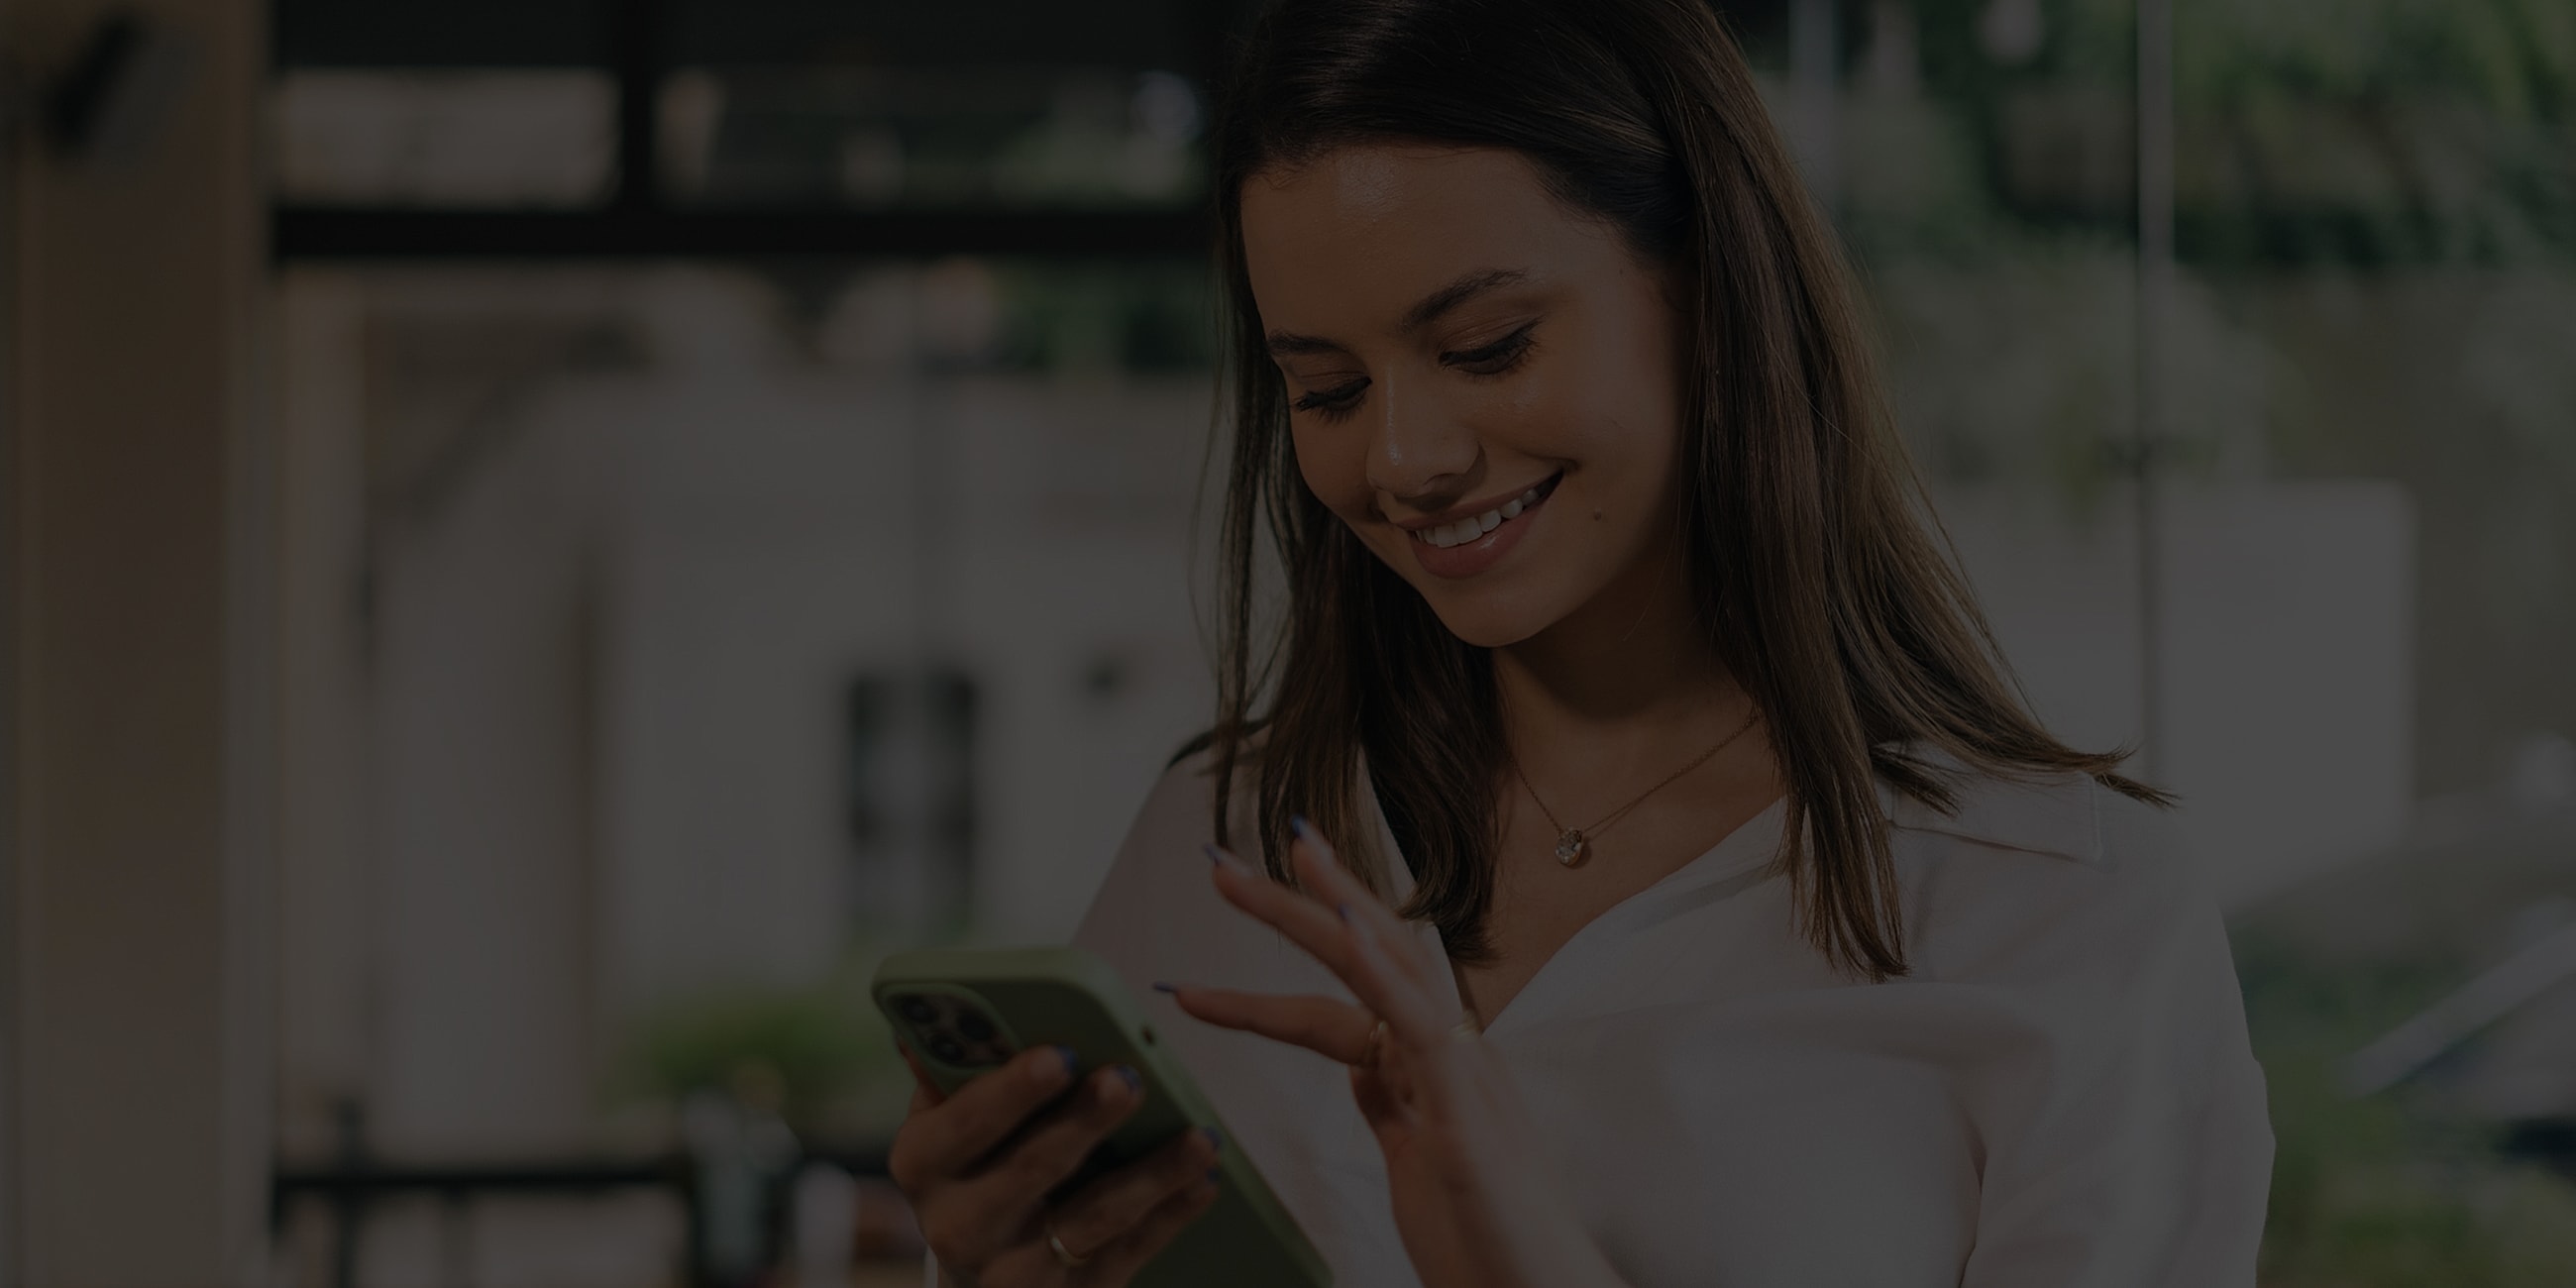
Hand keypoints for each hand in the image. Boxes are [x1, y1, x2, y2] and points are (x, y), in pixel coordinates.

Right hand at [887, 1043, 1220, 1285]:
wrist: (981, 1270)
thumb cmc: (972, 1167)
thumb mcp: (944, 1123)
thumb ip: (953, 1069)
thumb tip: (946, 1011)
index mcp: (923, 1164)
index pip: (965, 1123)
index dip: (1012, 1090)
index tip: (1059, 1053)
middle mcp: (960, 1224)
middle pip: (1031, 1169)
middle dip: (1084, 1122)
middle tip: (1129, 1080)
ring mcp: (1014, 1269)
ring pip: (1091, 1218)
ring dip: (1151, 1175)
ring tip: (1198, 1136)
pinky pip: (1129, 1253)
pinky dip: (1170, 1215)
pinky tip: (1203, 1181)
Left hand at [1164, 820, 1626, 1287]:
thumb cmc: (1487, 1241)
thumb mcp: (1417, 1161)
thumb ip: (1391, 1108)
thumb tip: (1359, 1068)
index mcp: (1431, 1065)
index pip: (1352, 983)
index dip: (1299, 937)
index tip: (1250, 889)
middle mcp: (1449, 1054)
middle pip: (1367, 954)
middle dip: (1295, 903)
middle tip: (1222, 864)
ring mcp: (1462, 1076)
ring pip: (1390, 970)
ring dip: (1324, 912)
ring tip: (1270, 866)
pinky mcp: (1467, 1113)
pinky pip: (1419, 1028)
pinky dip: (1381, 974)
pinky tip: (1346, 935)